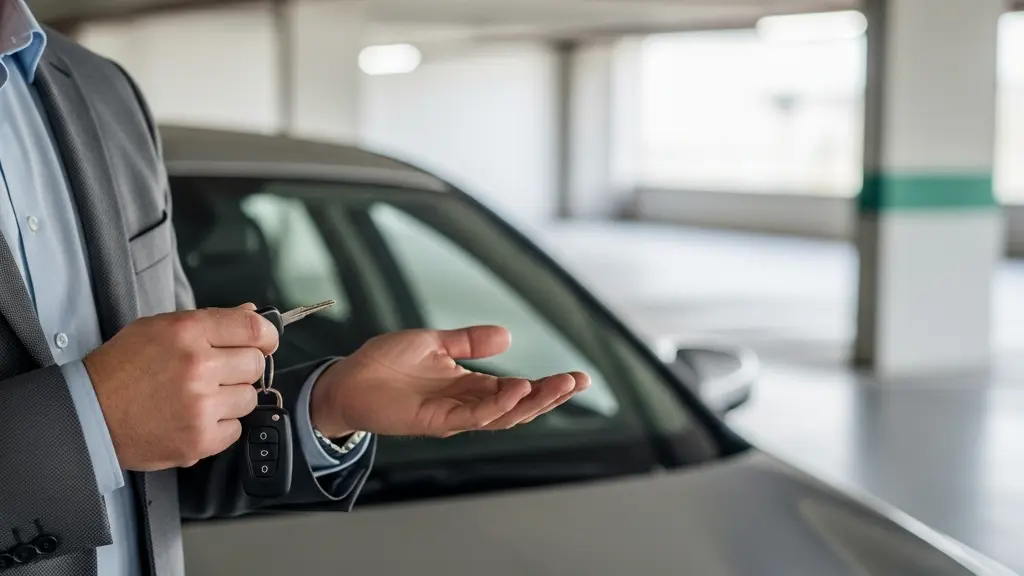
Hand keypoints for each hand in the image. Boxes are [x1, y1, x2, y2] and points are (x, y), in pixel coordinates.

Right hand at [83, 304, 277, 470]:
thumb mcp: (159, 328)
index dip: (266, 335)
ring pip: (249, 398)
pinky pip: (235, 429)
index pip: (253, 328)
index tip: (266, 343)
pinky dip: (220, 426)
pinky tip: (195, 418)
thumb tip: (252, 311)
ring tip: (201, 397)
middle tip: (218, 373)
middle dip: (242, 368)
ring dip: (231, 398)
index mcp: (188, 332)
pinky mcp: (200, 439)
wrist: (89, 414)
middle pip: (256, 365)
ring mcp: (201, 406)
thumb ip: (210, 321)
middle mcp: (198, 367)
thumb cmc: (122, 368)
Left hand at [310, 326, 589, 437]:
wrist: (345, 380)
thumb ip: (469, 341)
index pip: (518, 389)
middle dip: (551, 396)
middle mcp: (466, 404)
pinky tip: (516, 387)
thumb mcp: (434, 341)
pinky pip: (473, 417)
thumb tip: (508, 336)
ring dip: (532, 403)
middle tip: (577, 382)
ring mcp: (452, 415)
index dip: (547, 385)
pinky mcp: (434, 421)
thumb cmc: (384, 363)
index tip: (578, 377)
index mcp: (469, 386)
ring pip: (503, 416)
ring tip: (557, 386)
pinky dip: (497, 405)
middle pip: (518, 406)